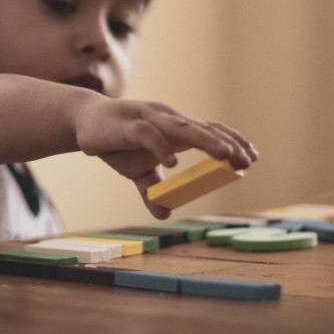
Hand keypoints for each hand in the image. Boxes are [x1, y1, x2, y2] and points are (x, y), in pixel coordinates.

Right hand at [73, 98, 257, 216]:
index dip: (231, 142)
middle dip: (227, 144)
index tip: (251, 159)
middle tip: (246, 160)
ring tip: (225, 154)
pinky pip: (149, 135)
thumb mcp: (136, 171)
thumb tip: (164, 214)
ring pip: (182, 128)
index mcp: (174, 129)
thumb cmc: (115, 141)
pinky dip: (161, 148)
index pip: (209, 130)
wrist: (82, 122)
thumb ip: (152, 190)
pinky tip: (173, 164)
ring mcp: (149, 119)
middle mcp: (167, 120)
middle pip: (203, 128)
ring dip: (205, 140)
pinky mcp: (128, 125)